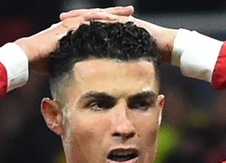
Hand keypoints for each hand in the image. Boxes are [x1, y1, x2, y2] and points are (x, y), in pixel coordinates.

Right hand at [16, 6, 134, 74]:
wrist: (27, 57)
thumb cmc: (41, 62)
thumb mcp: (64, 63)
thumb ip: (75, 65)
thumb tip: (85, 79)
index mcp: (74, 32)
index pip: (95, 26)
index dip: (110, 24)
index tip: (126, 24)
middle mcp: (73, 25)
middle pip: (98, 17)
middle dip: (115, 14)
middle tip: (131, 12)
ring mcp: (69, 24)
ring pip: (94, 16)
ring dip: (111, 14)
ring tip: (127, 12)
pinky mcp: (66, 27)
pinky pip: (85, 21)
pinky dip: (99, 20)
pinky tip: (112, 19)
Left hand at [59, 10, 177, 64]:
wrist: (168, 48)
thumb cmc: (151, 59)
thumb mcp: (127, 65)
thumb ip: (115, 70)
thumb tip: (103, 84)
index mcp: (111, 34)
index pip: (88, 31)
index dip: (74, 32)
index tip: (58, 36)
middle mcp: (114, 25)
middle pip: (89, 20)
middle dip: (73, 22)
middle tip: (57, 22)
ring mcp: (120, 20)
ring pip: (96, 16)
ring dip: (81, 17)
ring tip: (66, 19)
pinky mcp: (127, 20)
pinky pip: (110, 18)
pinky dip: (98, 18)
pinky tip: (87, 19)